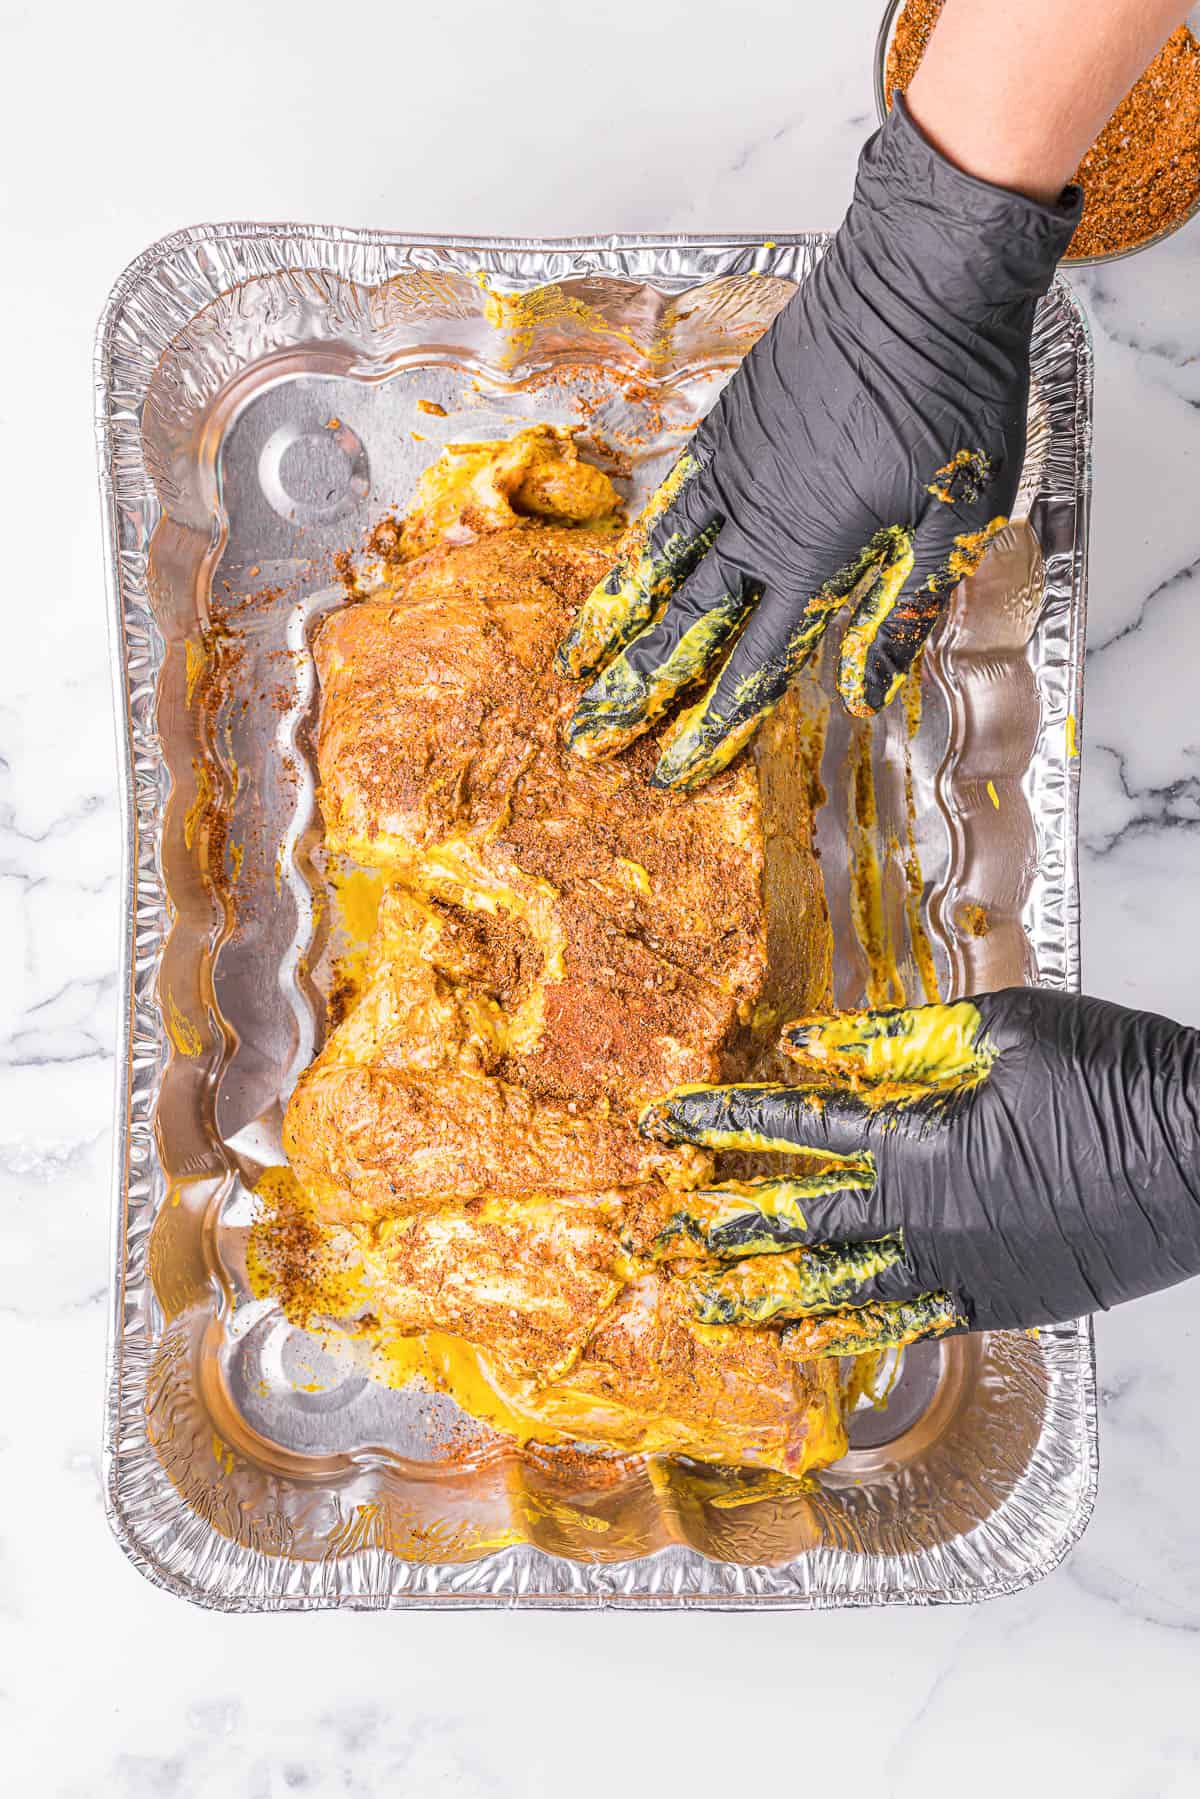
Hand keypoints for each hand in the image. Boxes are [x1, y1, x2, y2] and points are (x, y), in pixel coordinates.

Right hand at [558, 98, 1079, 789]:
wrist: (921, 276)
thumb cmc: (954, 393)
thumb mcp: (960, 514)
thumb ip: (906, 609)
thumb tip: (867, 694)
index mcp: (818, 556)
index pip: (754, 663)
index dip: (712, 724)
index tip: (671, 769)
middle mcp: (760, 524)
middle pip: (684, 626)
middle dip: (634, 691)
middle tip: (585, 738)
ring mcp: (734, 472)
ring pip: (659, 565)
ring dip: (613, 624)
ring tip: (571, 668)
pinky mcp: (727, 427)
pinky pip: (668, 500)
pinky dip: (636, 546)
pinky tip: (617, 570)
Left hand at [639, 990, 1199, 1352]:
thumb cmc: (1118, 1076)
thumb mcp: (1004, 1031)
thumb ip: (901, 1042)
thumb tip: (812, 1045)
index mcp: (920, 1142)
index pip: (795, 1130)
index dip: (723, 1122)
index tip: (662, 1124)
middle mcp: (925, 1219)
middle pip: (797, 1224)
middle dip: (718, 1226)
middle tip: (650, 1240)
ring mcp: (961, 1271)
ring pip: (840, 1291)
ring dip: (765, 1300)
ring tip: (703, 1313)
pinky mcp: (999, 1303)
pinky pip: (908, 1325)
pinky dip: (852, 1334)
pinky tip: (809, 1343)